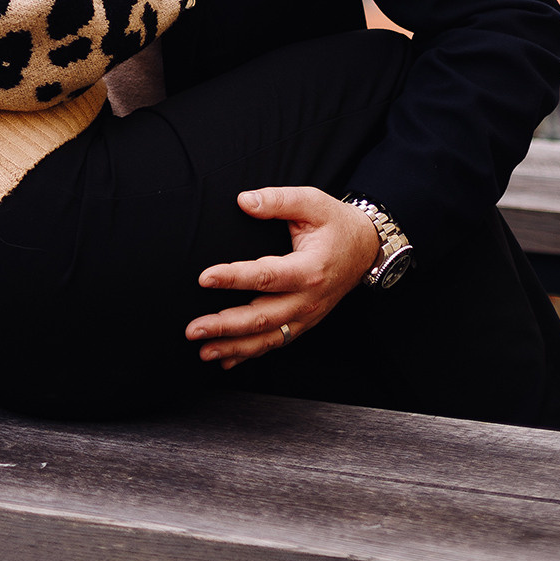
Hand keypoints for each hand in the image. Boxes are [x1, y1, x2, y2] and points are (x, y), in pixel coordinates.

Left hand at [184, 185, 379, 367]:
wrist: (366, 248)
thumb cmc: (336, 223)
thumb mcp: (312, 202)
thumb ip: (277, 200)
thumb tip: (244, 201)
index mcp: (309, 269)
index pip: (266, 276)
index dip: (234, 278)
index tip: (204, 278)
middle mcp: (309, 299)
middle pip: (262, 317)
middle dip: (225, 326)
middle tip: (193, 329)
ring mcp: (307, 315)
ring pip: (268, 338)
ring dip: (234, 347)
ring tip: (203, 351)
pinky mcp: (304, 322)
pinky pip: (276, 342)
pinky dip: (250, 354)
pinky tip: (226, 360)